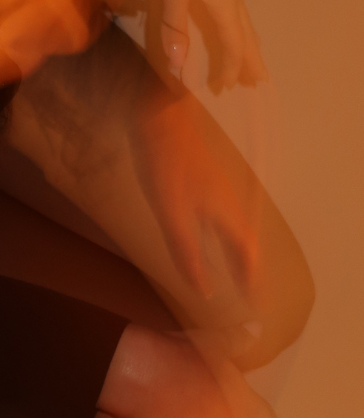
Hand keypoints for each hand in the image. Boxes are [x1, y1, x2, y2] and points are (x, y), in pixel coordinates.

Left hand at [137, 92, 260, 301]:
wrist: (160, 115)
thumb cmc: (166, 164)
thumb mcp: (172, 215)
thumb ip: (187, 252)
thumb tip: (204, 290)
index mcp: (225, 214)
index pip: (247, 255)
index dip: (252, 280)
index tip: (257, 303)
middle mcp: (226, 201)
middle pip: (243, 241)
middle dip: (247, 268)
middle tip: (249, 292)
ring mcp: (214, 186)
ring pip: (232, 227)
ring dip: (236, 251)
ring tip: (232, 269)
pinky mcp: (199, 176)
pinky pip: (219, 214)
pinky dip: (220, 233)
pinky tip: (205, 231)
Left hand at [156, 0, 266, 88]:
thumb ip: (175, 26)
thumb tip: (179, 67)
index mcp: (224, 3)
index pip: (232, 44)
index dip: (228, 68)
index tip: (223, 90)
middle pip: (247, 35)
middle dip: (250, 60)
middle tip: (257, 83)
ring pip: (245, 20)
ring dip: (248, 43)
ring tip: (253, 58)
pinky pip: (237, 9)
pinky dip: (240, 25)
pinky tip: (233, 20)